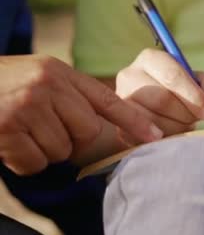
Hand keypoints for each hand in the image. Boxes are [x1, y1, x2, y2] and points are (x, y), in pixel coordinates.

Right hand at [0, 55, 162, 174]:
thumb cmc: (1, 89)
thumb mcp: (37, 80)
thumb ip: (69, 99)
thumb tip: (103, 133)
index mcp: (58, 72)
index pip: (106, 99)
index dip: (133, 120)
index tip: (157, 137)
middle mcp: (46, 85)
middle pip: (87, 131)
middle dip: (70, 140)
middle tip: (41, 129)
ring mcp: (26, 105)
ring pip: (61, 150)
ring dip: (42, 150)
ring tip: (19, 131)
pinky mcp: (7, 128)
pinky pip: (35, 162)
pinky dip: (22, 161)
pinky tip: (7, 143)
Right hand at [115, 49, 203, 137]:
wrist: (162, 116)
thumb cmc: (183, 96)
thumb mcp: (201, 85)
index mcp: (150, 59)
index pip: (171, 74)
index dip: (193, 94)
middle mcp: (129, 76)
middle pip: (162, 99)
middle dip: (187, 113)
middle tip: (197, 119)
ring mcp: (120, 102)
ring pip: (153, 121)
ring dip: (178, 128)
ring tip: (184, 125)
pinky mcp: (119, 126)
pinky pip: (145, 138)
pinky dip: (165, 140)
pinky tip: (172, 136)